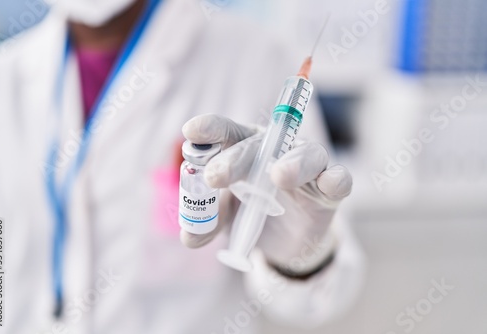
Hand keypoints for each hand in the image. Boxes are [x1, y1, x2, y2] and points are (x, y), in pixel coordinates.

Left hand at [181, 114, 351, 275]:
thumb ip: (208, 221)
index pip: (228, 133)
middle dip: (236, 158)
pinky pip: (339, 178)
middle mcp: (276, 150)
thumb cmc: (252, 211)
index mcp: (245, 149)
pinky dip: (336, 178)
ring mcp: (307, 168)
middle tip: (215, 176)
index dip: (212, 129)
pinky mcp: (329, 190)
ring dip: (293, 163)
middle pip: (258, 145)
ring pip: (305, 154)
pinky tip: (330, 182)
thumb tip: (188, 237)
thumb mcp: (226, 216)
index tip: (190, 131)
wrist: (285, 240)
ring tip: (278, 176)